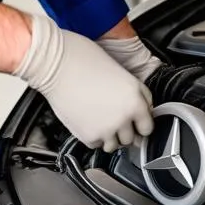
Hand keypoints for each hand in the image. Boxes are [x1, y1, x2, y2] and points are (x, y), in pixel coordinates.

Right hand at [13, 14, 154, 151]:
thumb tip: (142, 109)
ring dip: (109, 136)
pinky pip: (95, 145)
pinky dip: (92, 136)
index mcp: (135, 99)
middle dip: (123, 129)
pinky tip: (87, 120)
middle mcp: (124, 117)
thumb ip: (136, 93)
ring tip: (99, 120)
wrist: (56, 64)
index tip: (135, 123)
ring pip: (114, 146)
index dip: (140, 124)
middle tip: (112, 116)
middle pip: (131, 139)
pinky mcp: (88, 136)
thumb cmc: (83, 59)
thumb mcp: (121, 71)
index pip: (148, 127)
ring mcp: (106, 129)